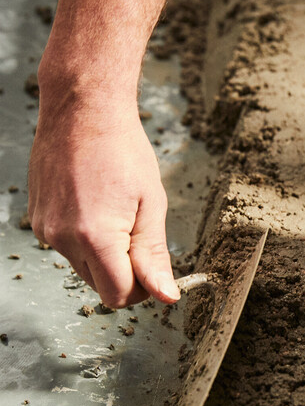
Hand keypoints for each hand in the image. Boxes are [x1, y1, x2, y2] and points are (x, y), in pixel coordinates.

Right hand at [28, 84, 179, 307]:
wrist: (82, 110)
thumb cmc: (123, 150)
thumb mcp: (151, 205)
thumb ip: (154, 256)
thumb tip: (166, 295)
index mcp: (95, 237)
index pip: (118, 295)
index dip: (142, 290)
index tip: (154, 269)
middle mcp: (63, 239)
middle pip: (100, 286)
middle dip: (125, 273)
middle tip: (139, 233)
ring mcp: (46, 229)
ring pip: (84, 268)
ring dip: (106, 255)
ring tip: (118, 212)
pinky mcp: (38, 219)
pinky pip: (68, 247)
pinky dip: (87, 239)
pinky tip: (97, 205)